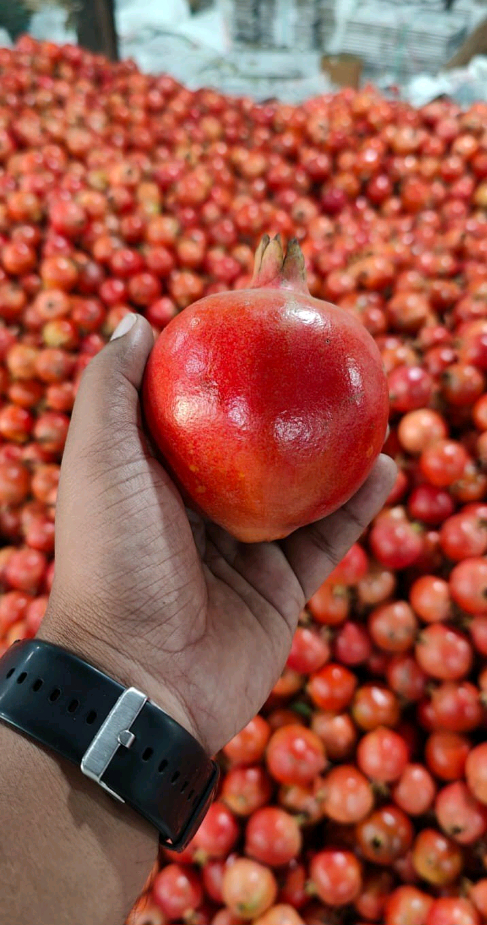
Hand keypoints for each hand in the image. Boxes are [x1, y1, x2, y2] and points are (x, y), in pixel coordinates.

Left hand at [42, 313, 395, 754]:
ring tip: (369, 406)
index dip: (223, 366)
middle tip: (326, 359)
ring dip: (334, 452)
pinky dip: (358, 505)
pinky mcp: (278, 589)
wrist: (140, 680)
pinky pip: (328, 539)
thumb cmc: (112, 559)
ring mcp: (241, 550)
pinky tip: (385, 467)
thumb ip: (109, 388)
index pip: (192, 407)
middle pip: (252, 444)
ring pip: (299, 489)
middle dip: (287, 406)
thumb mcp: (97, 459)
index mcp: (152, 476)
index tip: (259, 323)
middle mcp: (197, 510)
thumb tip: (138, 319)